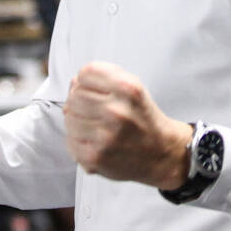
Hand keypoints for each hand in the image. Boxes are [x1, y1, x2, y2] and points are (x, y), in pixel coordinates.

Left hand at [62, 62, 191, 188]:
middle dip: (80, 102)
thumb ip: (104, 78)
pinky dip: (77, 141)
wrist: (161, 154)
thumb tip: (74, 82)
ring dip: (78, 122)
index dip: (85, 81)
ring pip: (69, 118)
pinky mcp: (95, 156)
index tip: (92, 90)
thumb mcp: (133, 88)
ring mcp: (105, 136)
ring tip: (95, 127)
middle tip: (94, 111)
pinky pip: (70, 140)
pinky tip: (93, 141)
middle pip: (75, 95)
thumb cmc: (144, 121)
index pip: (85, 74)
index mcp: (127, 89)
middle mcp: (116, 111)